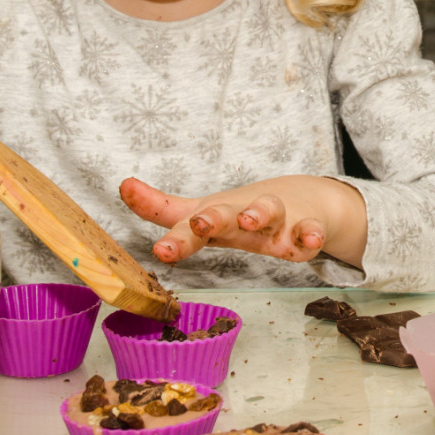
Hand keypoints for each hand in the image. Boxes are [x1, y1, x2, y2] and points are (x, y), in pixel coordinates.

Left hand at [119, 175, 367, 268]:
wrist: (307, 199)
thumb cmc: (245, 211)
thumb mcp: (205, 213)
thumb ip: (164, 209)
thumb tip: (123, 186)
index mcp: (217, 216)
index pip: (189, 226)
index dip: (176, 238)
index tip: (161, 248)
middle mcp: (243, 214)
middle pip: (226, 213)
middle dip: (214, 217)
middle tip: (201, 222)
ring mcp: (276, 219)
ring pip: (268, 212)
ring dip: (258, 214)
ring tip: (249, 220)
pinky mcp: (306, 227)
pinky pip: (311, 231)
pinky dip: (312, 235)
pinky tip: (311, 242)